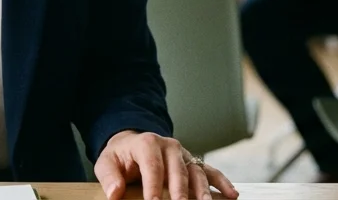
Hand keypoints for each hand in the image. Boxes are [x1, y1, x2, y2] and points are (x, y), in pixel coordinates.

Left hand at [94, 130, 238, 199]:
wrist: (131, 143)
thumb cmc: (120, 156)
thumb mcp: (106, 163)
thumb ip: (109, 177)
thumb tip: (114, 193)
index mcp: (147, 144)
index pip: (152, 167)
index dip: (154, 187)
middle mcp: (169, 146)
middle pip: (178, 171)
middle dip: (181, 192)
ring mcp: (184, 154)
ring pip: (196, 172)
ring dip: (203, 190)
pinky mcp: (193, 162)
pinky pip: (209, 171)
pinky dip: (221, 182)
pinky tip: (231, 194)